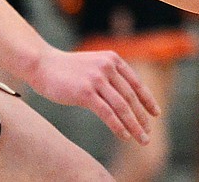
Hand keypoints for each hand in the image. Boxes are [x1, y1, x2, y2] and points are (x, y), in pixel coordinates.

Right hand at [27, 47, 160, 142]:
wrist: (42, 64)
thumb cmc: (67, 69)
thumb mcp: (94, 64)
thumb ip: (109, 74)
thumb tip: (125, 94)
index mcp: (113, 59)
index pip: (136, 83)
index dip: (147, 100)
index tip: (155, 113)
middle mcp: (108, 67)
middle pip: (131, 97)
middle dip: (142, 117)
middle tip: (148, 132)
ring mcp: (97, 79)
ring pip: (122, 106)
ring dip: (134, 125)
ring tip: (141, 138)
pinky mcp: (85, 93)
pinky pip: (107, 113)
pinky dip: (118, 126)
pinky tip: (124, 136)